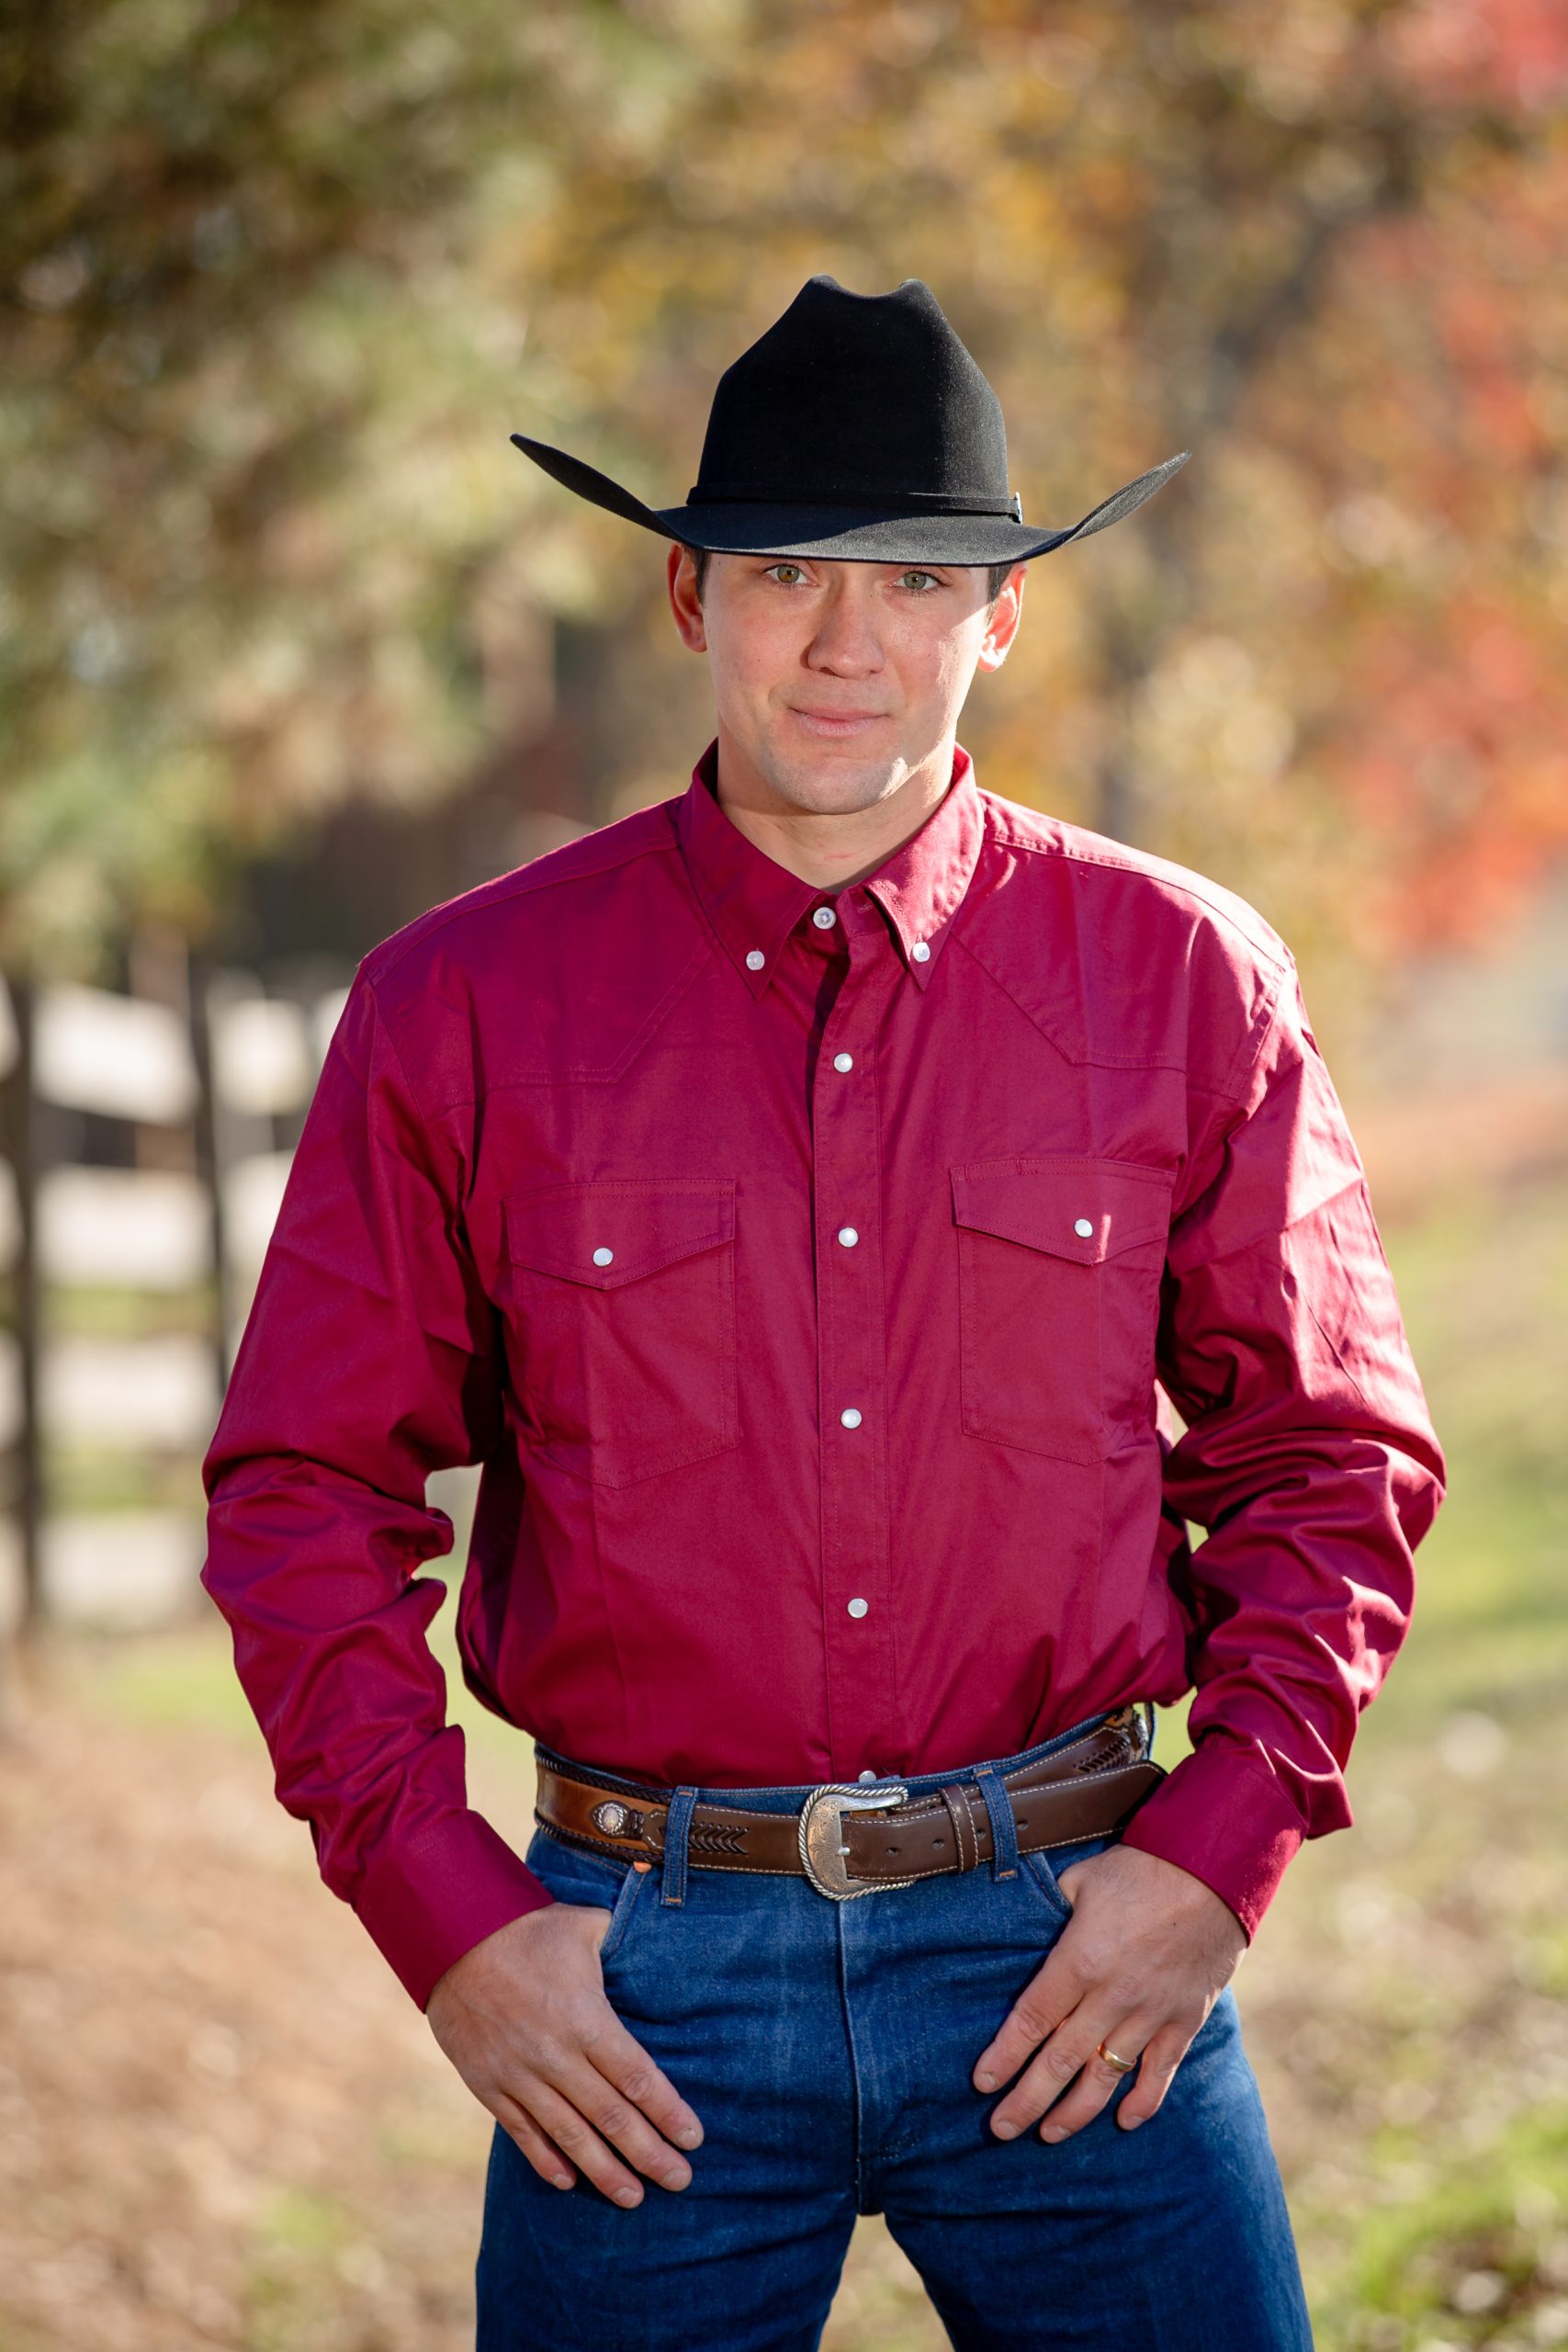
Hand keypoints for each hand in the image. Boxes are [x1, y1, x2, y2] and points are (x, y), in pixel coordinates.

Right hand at [425, 1898, 703, 2206]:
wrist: (451, 1939)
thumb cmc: (527, 1929)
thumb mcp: (583, 1925)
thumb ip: (622, 1940)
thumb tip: (655, 1938)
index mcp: (585, 2018)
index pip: (636, 2077)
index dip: (667, 2112)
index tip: (693, 2139)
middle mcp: (555, 2055)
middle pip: (611, 2117)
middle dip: (649, 2153)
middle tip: (679, 2181)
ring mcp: (519, 2075)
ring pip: (569, 2136)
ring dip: (604, 2171)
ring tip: (633, 2198)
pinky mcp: (489, 2086)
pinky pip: (523, 2133)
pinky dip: (547, 2161)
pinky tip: (570, 2181)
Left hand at [971, 1843, 1246, 2140]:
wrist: (1214, 1872)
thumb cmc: (1140, 1869)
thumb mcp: (1081, 1879)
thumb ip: (1051, 1910)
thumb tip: (1022, 1923)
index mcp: (1079, 1960)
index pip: (1032, 2019)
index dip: (1004, 2056)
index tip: (982, 2083)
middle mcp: (1112, 1996)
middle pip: (1060, 2060)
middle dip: (1027, 2100)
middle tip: (1001, 2129)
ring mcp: (1150, 2014)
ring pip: (1105, 2077)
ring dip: (1074, 2112)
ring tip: (1048, 2135)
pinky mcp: (1184, 2021)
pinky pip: (1160, 2073)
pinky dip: (1143, 2102)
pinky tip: (1124, 2122)